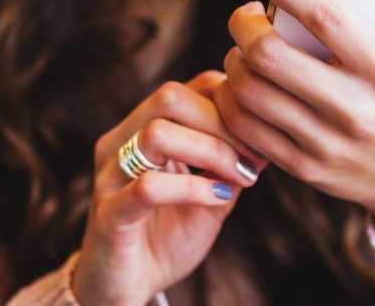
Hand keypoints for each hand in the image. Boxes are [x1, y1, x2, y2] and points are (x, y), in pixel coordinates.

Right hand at [73, 72, 267, 305]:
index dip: (227, 103)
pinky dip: (192, 188)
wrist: (124, 289)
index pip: (185, 88)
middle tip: (253, 158)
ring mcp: (109, 176)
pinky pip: (148, 186)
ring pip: (157, 133)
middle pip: (169, 97)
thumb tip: (267, 136)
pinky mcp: (107, 214)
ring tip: (239, 178)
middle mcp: (119, 143)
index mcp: (139, 131)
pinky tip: (219, 199)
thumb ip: (228, 166)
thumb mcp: (207, 198)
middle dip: (223, 123)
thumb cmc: (163, 240)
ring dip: (211, 151)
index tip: (259, 137)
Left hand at [219, 0, 374, 249]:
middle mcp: (354, 108)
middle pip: (269, 55)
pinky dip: (232, 98)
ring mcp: (326, 142)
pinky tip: (242, 83)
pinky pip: (245, 127)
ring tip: (245, 49)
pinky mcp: (303, 167)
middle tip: (247, 16)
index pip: (321, 13)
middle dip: (243, 26)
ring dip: (234, 61)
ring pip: (250, 91)